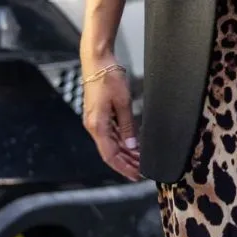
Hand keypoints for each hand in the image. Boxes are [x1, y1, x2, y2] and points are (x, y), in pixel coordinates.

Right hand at [80, 57, 140, 179]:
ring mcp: (95, 121)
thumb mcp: (123, 102)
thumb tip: (132, 146)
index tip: (136, 175)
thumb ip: (128, 126)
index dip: (124, 168)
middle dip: (127, 163)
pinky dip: (121, 143)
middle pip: (110, 153)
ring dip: (125, 154)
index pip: (110, 155)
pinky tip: (132, 147)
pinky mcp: (99, 115)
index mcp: (97, 125)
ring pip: (111, 145)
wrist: (97, 60)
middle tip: (142, 171)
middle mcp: (94, 126)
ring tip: (140, 161)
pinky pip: (110, 135)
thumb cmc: (107, 77)